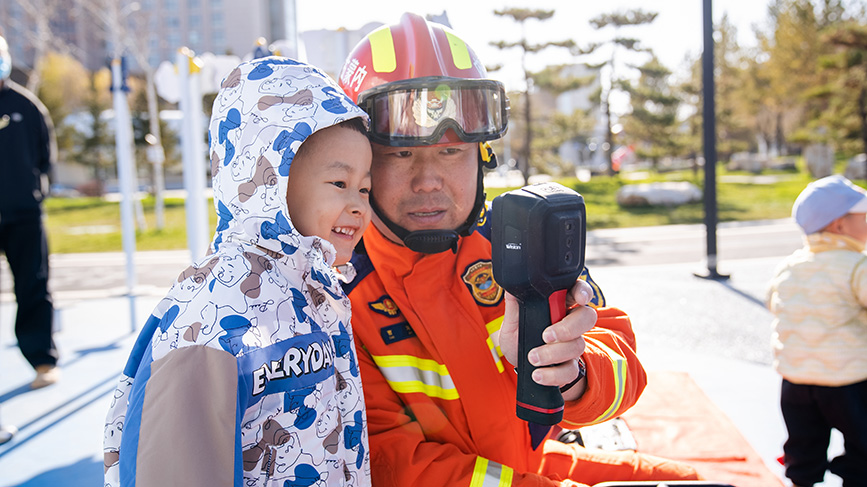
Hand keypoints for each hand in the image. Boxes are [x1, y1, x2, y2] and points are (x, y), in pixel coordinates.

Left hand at [499, 279, 595, 400]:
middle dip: (569, 327)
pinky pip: (570, 371)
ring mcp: (572, 345)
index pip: (577, 291)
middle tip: (546, 336)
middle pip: (587, 317)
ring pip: (577, 346)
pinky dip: (552, 375)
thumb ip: (514, 305)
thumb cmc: (519, 338)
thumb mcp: (511, 322)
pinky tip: (537, 374)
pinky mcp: (570, 366)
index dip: (583, 291)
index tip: (580, 298)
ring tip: (532, 358)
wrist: (521, 367)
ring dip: (553, 353)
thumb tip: (512, 287)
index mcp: (557, 305)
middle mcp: (569, 323)